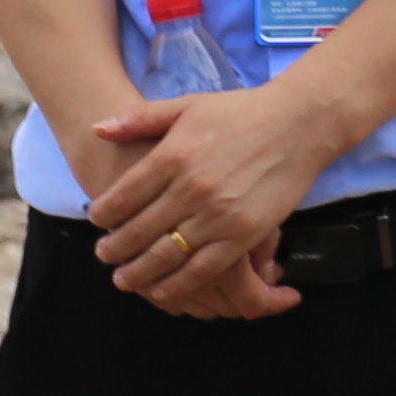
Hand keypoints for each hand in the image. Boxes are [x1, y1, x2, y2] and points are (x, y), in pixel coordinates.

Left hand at [85, 85, 345, 317]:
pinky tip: (162, 290)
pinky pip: (202, 270)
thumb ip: (140, 119)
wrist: (298, 123)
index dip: (103, 215)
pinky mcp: (244, 235)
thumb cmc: (241, 112)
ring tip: (124, 279)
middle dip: (113, 249)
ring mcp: (218, 215)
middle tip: (104, 256)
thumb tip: (97, 129)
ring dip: (137, 273)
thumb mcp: (187, 105)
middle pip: (137, 232)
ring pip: (164, 257)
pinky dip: (177, 285)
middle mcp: (191, 188)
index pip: (122, 197)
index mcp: (173, 155)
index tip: (96, 222)